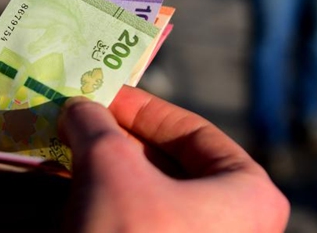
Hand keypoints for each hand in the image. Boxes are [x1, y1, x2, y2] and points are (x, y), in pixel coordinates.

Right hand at [59, 87, 289, 231]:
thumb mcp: (110, 167)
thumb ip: (96, 125)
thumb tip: (79, 107)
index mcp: (248, 192)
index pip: (194, 132)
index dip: (143, 108)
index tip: (102, 96)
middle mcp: (237, 225)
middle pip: (171, 166)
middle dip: (119, 143)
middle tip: (80, 123)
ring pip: (152, 199)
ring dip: (108, 174)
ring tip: (68, 155)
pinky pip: (141, 227)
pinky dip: (109, 207)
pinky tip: (73, 197)